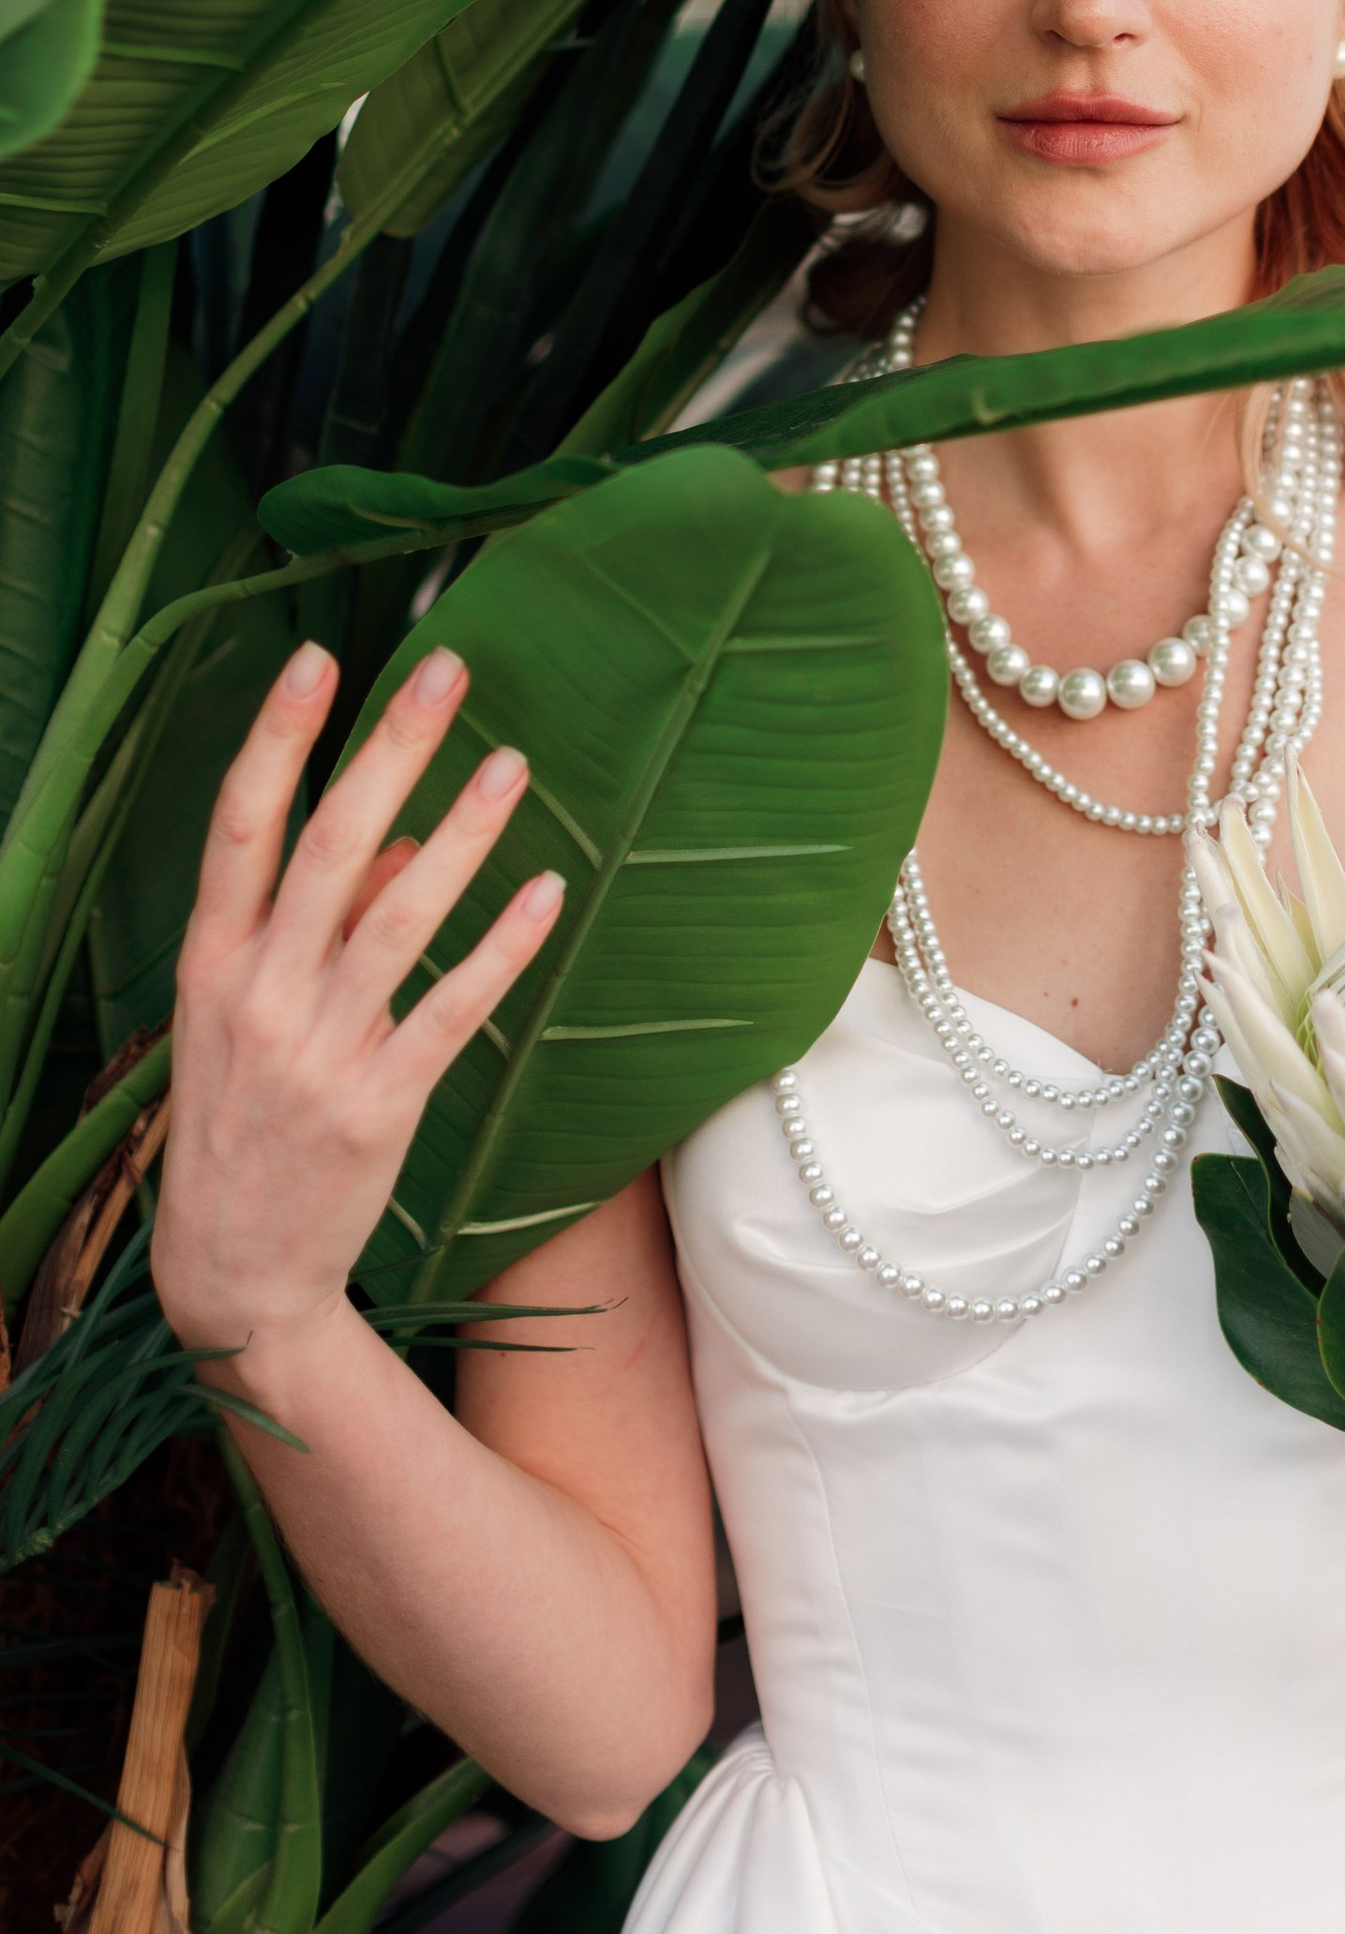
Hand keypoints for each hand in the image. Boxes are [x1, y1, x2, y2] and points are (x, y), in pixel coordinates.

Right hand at [151, 641, 562, 1373]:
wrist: (232, 1275)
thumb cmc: (243, 1121)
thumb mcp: (247, 1015)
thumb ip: (323, 922)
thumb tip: (408, 837)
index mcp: (211, 963)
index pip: (240, 827)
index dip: (277, 739)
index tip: (318, 658)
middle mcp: (257, 994)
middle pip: (329, 846)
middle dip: (389, 750)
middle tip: (446, 671)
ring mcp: (316, 1051)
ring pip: (401, 917)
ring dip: (463, 833)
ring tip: (514, 763)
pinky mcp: (377, 1106)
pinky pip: (450, 1011)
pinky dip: (500, 950)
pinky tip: (545, 893)